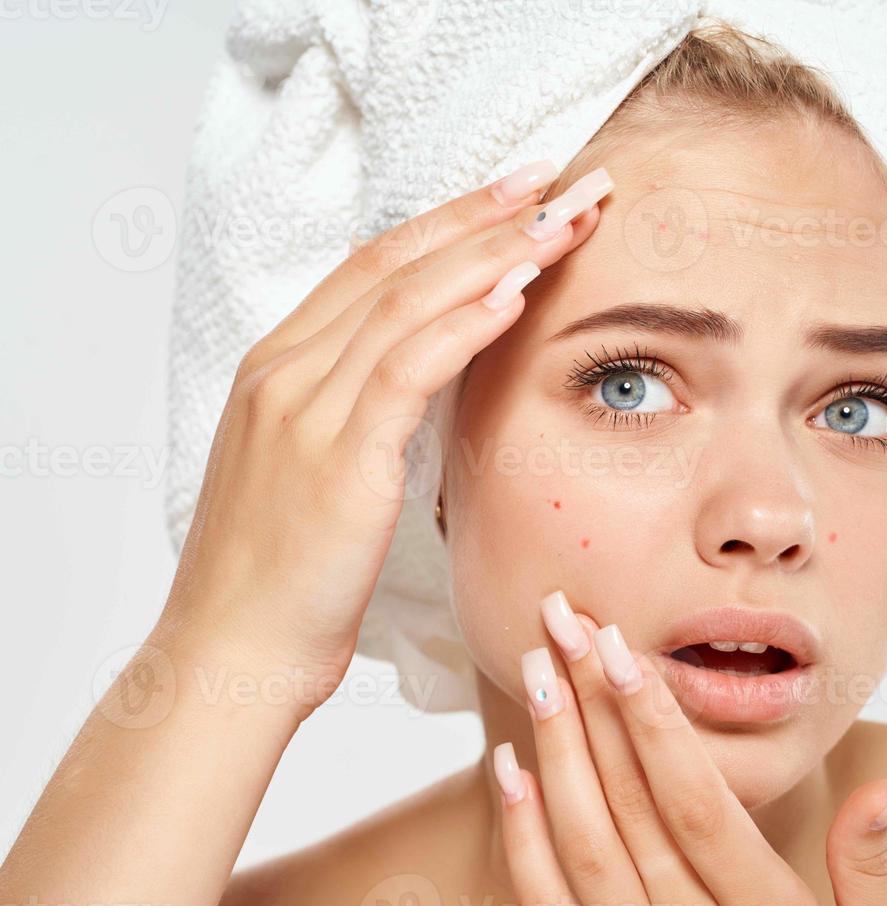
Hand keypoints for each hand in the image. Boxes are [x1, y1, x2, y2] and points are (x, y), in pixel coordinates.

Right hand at [155, 163, 613, 711]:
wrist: (231, 654)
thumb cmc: (282, 578)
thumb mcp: (318, 473)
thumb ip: (362, 413)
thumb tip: (429, 381)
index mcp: (280, 368)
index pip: (375, 266)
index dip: (451, 221)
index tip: (519, 192)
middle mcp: (286, 370)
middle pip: (398, 264)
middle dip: (486, 215)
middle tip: (562, 178)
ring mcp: (303, 407)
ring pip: (408, 300)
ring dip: (496, 253)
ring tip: (564, 220)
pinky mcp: (335, 456)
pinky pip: (408, 368)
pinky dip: (465, 324)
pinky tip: (517, 292)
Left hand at [490, 591, 886, 905]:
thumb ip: (875, 872)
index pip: (698, 803)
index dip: (655, 722)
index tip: (624, 646)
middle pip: (630, 806)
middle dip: (593, 703)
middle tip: (562, 620)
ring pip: (584, 846)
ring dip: (555, 752)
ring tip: (536, 668)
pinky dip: (520, 841)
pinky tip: (508, 770)